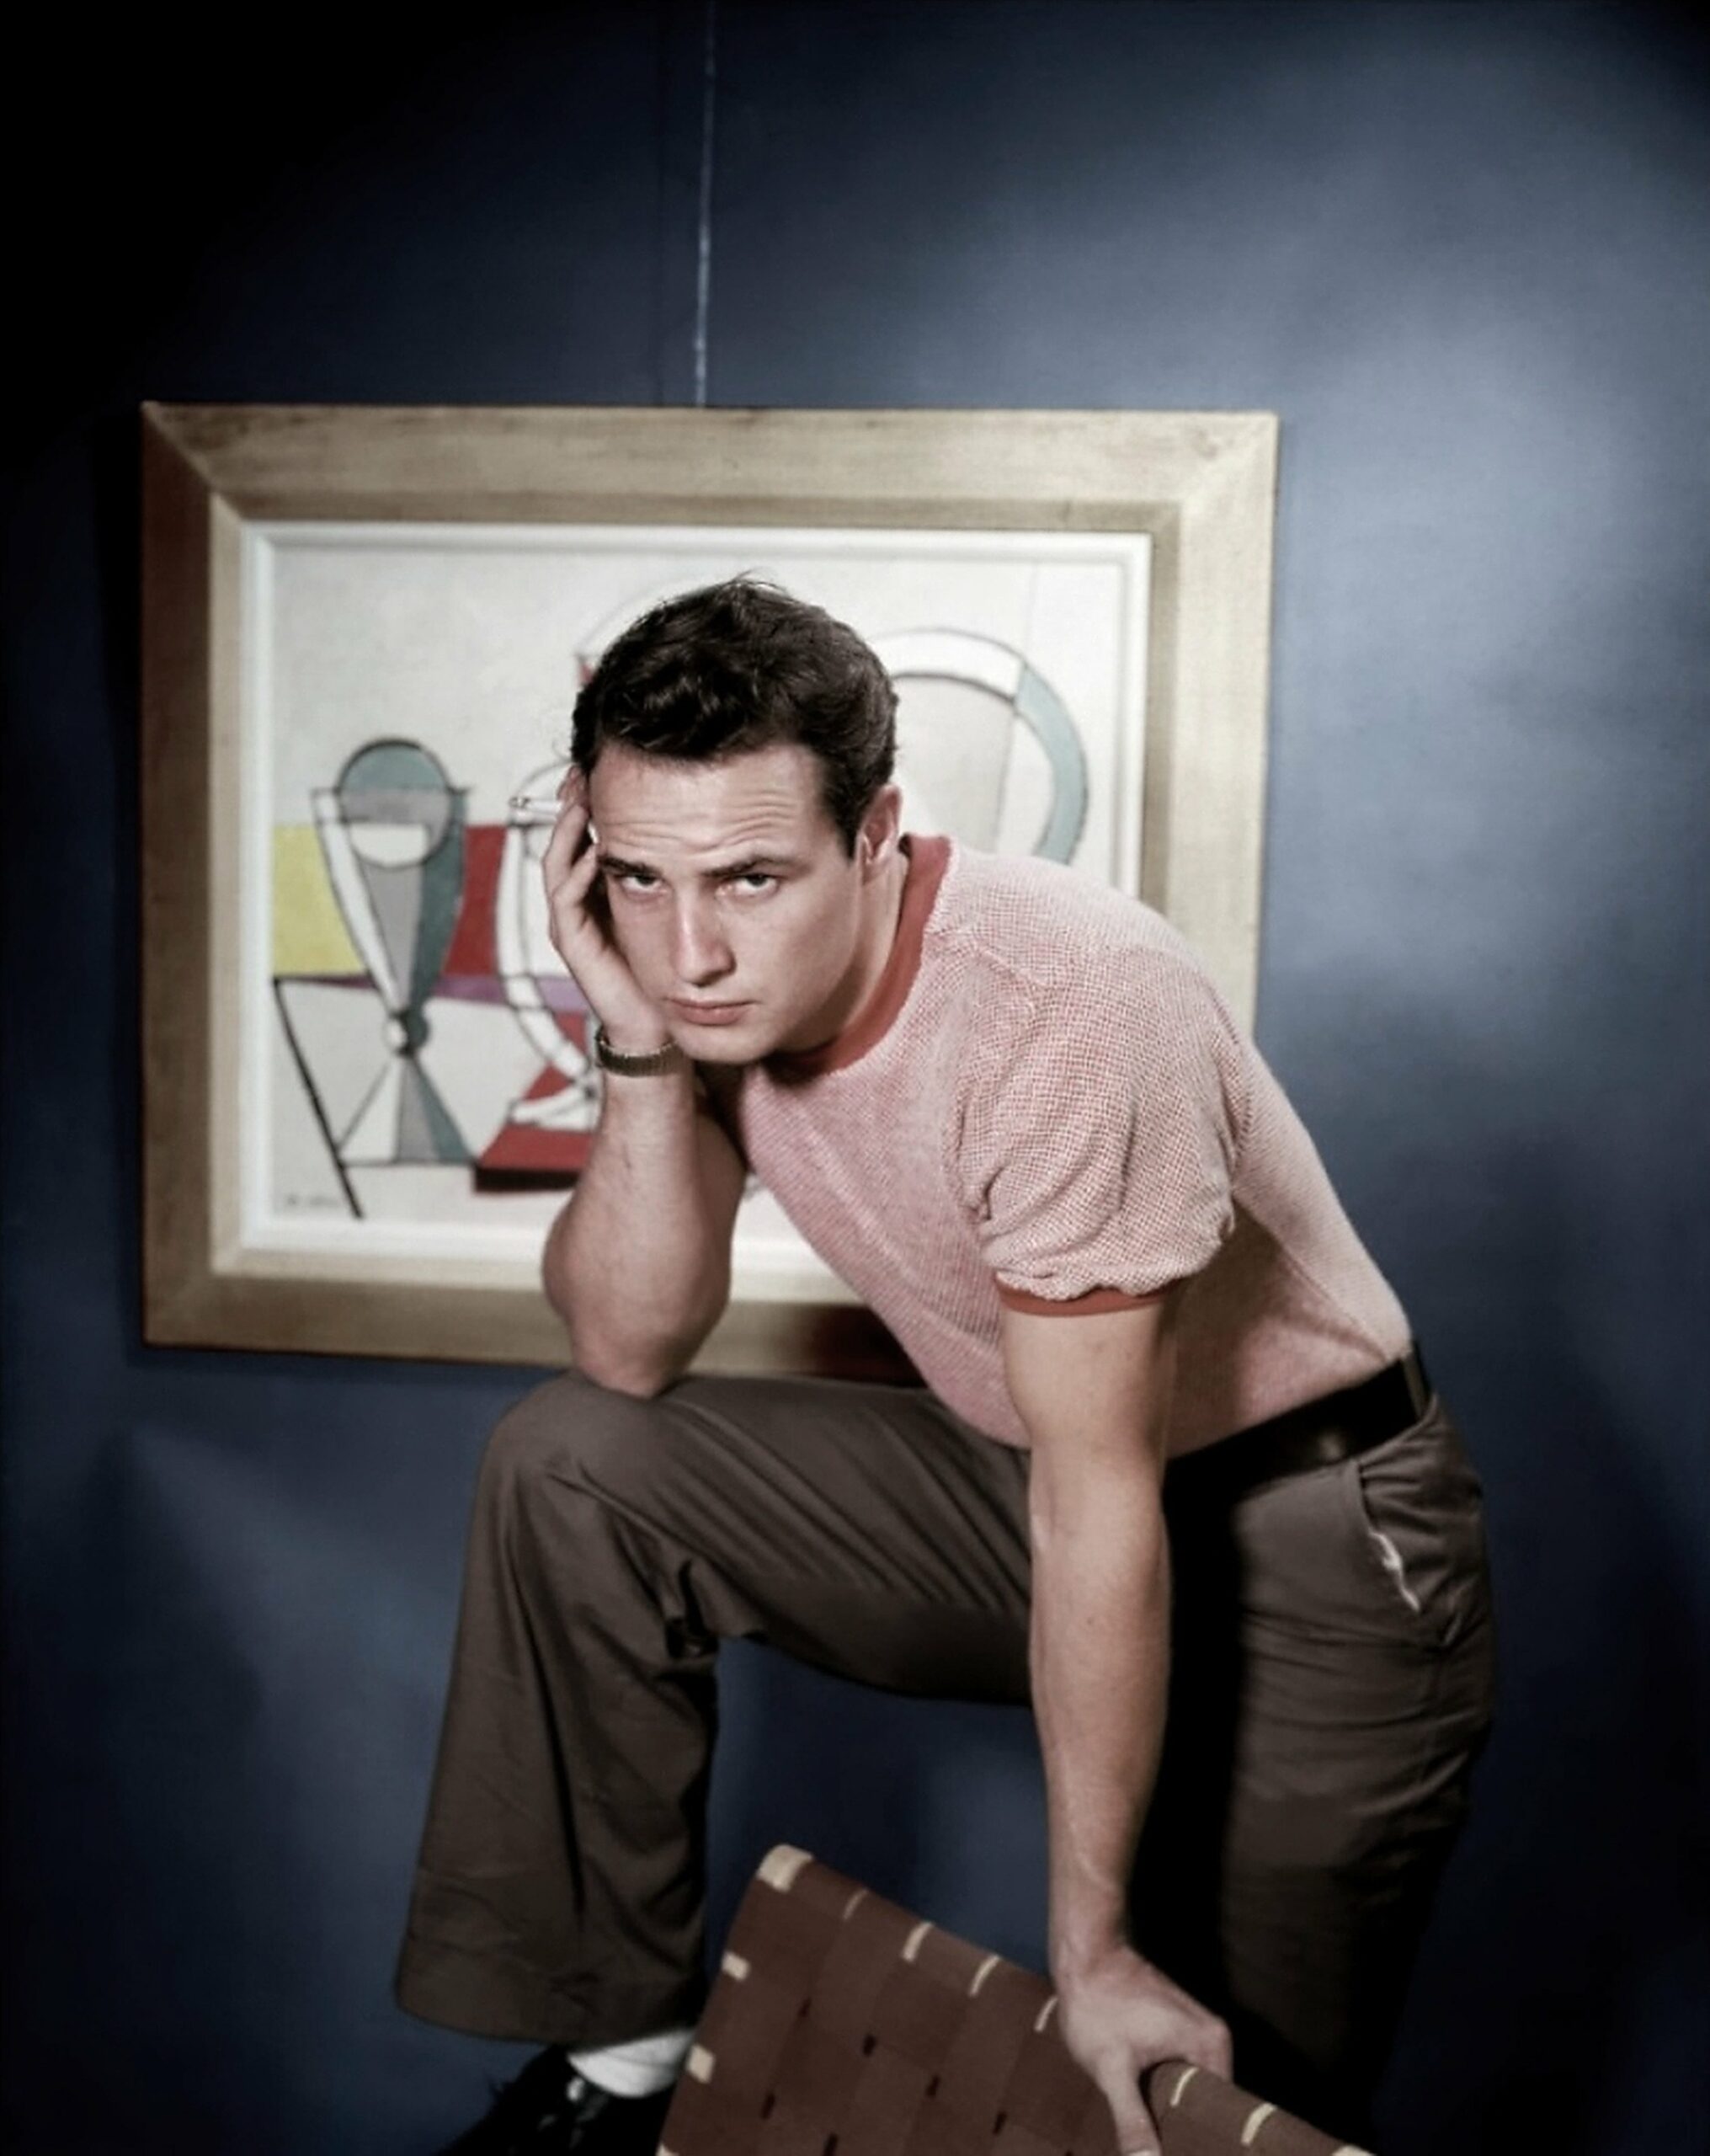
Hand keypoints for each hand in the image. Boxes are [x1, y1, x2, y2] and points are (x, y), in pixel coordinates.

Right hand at [539, 768, 671, 1052]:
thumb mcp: (675, 906)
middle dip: (574, 801)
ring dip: (568, 828)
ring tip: (582, 798)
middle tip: (586, 769)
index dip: (591, 799)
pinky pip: (566, 898)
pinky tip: (594, 849)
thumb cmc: (667, 967)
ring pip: (559, 860)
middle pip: (566, 837)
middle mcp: (580, 899)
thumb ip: (677, 871)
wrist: (659, 1022)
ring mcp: (572, 919)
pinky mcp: (572, 941)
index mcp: (601, 886)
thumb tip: (703, 824)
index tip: (606, 766)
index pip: (588, 830)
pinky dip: (576, 870)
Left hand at [1055, 1944, 1231, 2155]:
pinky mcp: (1176, 2027)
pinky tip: (1146, 2112)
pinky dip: (1164, 2090)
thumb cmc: (1096, 2005)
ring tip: (1155, 2142)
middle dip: (1186, 2129)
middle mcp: (1213, 2037)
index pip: (1221, 2113)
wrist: (1084, 1952)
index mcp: (1211, 2045)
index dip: (1201, 2141)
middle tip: (1162, 2151)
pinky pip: (1179, 2070)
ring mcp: (1196, 2029)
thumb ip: (1133, 2120)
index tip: (1185, 2153)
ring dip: (1173, 2111)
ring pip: (1191, 2087)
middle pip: (1207, 2102)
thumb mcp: (1112, 2068)